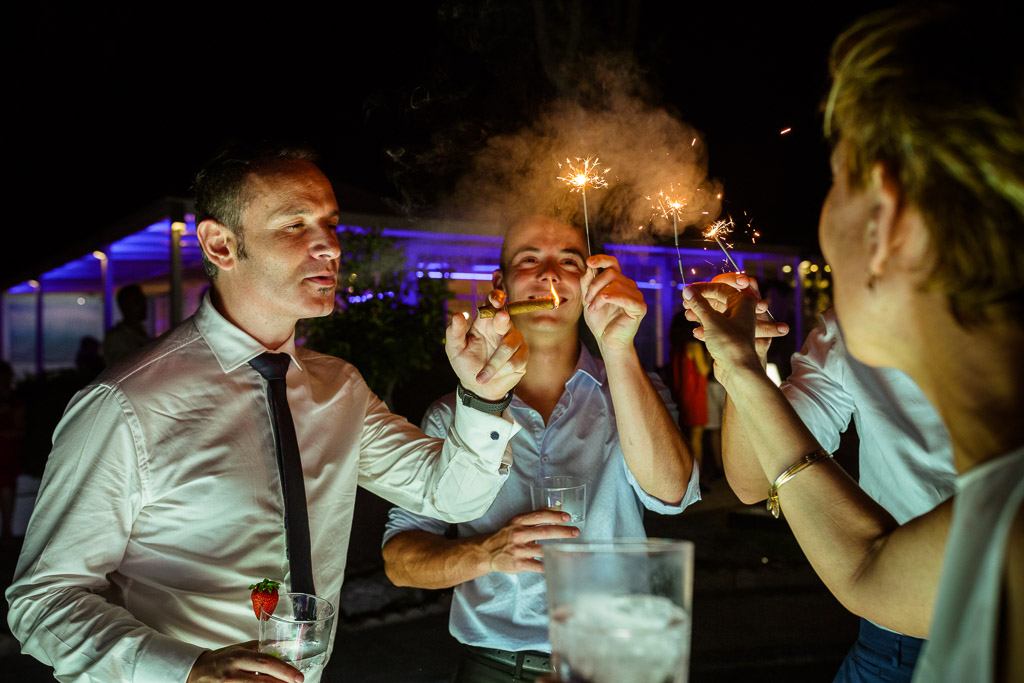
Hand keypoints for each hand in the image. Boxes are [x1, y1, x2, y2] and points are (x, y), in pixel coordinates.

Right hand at [187, 641, 302, 682]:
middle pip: (262, 682)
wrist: (196, 672)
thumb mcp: (239, 649)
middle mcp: (232, 674)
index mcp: (238, 657)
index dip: (284, 671)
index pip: (265, 662)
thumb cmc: (221, 659)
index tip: (298, 677)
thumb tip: (283, 650)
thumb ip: (259, 649)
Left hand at [446, 289, 528, 400]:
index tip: (496, 302)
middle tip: (501, 317)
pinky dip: (503, 371)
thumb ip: (454, 332)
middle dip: (502, 320)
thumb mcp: (454, 349)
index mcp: (484, 322)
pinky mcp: (523, 356)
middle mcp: (501, 328)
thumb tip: (458, 315)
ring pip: (509, 345)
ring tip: (481, 377)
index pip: (493, 303)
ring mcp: (514, 341)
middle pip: (506, 319)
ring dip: (494, 364)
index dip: (497, 298)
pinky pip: (517, 361)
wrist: (477, 388)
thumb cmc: (465, 364)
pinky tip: (495, 376)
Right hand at [481, 509, 579, 573]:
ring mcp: (519, 550)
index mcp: (519, 522)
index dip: (555, 516)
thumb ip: (534, 517)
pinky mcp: (520, 564)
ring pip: (543, 549)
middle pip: (544, 532)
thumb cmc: (506, 535)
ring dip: (559, 549)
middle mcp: (519, 534)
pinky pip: (539, 566)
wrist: (488, 552)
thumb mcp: (517, 522)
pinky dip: (550, 566)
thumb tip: (556, 509)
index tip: (567, 517)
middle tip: (575, 532)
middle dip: (563, 532)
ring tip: (572, 549)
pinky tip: (559, 564)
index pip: (540, 516)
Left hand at [580, 255, 645, 354]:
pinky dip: (612, 298)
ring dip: (599, 295)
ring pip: (616, 284)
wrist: (607, 341)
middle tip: (587, 301)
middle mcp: (629, 286)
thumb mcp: (589, 299)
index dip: (601, 259)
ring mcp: (636, 296)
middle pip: (611, 273)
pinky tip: (602, 302)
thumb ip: (587, 283)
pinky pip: (626, 297)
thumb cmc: (600, 321)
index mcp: (618, 282)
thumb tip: (588, 267)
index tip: (589, 262)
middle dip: (594, 286)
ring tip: (592, 308)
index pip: (612, 263)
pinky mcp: (639, 308)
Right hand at [681, 280, 762, 386]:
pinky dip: (705, 327)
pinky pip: (715, 327)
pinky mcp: (729, 338)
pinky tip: (695, 332)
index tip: (687, 291)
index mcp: (742, 302)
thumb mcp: (711, 320)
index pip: (720, 287)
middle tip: (685, 303)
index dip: (702, 288)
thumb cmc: (730, 343)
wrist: (738, 372)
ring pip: (715, 314)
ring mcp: (735, 325)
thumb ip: (698, 303)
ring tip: (687, 316)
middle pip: (717, 300)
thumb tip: (687, 291)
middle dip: (700, 302)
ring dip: (700, 314)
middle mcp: (741, 312)